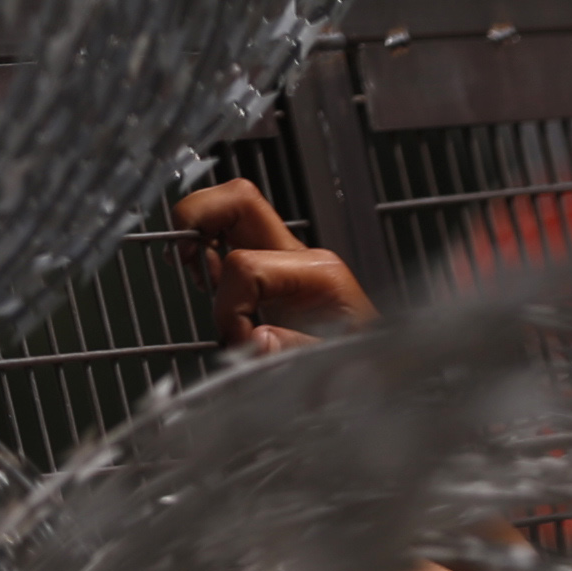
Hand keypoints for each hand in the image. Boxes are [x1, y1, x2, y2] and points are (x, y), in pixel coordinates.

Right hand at [176, 178, 375, 353]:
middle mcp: (299, 255)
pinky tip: (213, 289)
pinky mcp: (271, 273)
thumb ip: (296, 353)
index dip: (228, 307)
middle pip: (239, 198)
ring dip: (199, 239)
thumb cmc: (367, 365)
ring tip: (203, 282)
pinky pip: (228, 239)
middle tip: (185, 263)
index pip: (246, 266)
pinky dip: (206, 255)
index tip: (239, 343)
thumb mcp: (340, 367)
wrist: (386, 372)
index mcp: (319, 273)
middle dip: (197, 221)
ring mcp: (283, 259)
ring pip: (228, 210)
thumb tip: (256, 339)